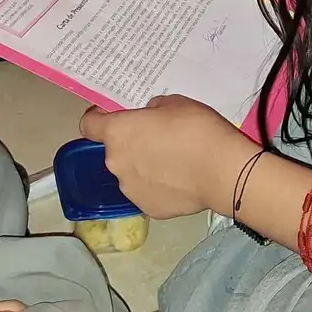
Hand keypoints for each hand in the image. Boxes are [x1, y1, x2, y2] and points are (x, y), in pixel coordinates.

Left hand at [82, 97, 254, 219]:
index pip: (89, 125)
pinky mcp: (148, 208)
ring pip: (131, 174)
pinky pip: (148, 192)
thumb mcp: (174, 103)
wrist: (222, 171)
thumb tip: (149, 119)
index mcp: (117, 133)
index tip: (116, 117)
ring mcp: (130, 189)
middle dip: (131, 145)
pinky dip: (159, 187)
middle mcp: (115, 162)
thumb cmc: (196, 129)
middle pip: (115, 151)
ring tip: (174, 165)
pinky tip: (180, 182)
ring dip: (144, 168)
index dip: (100, 119)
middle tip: (159, 141)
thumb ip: (152, 110)